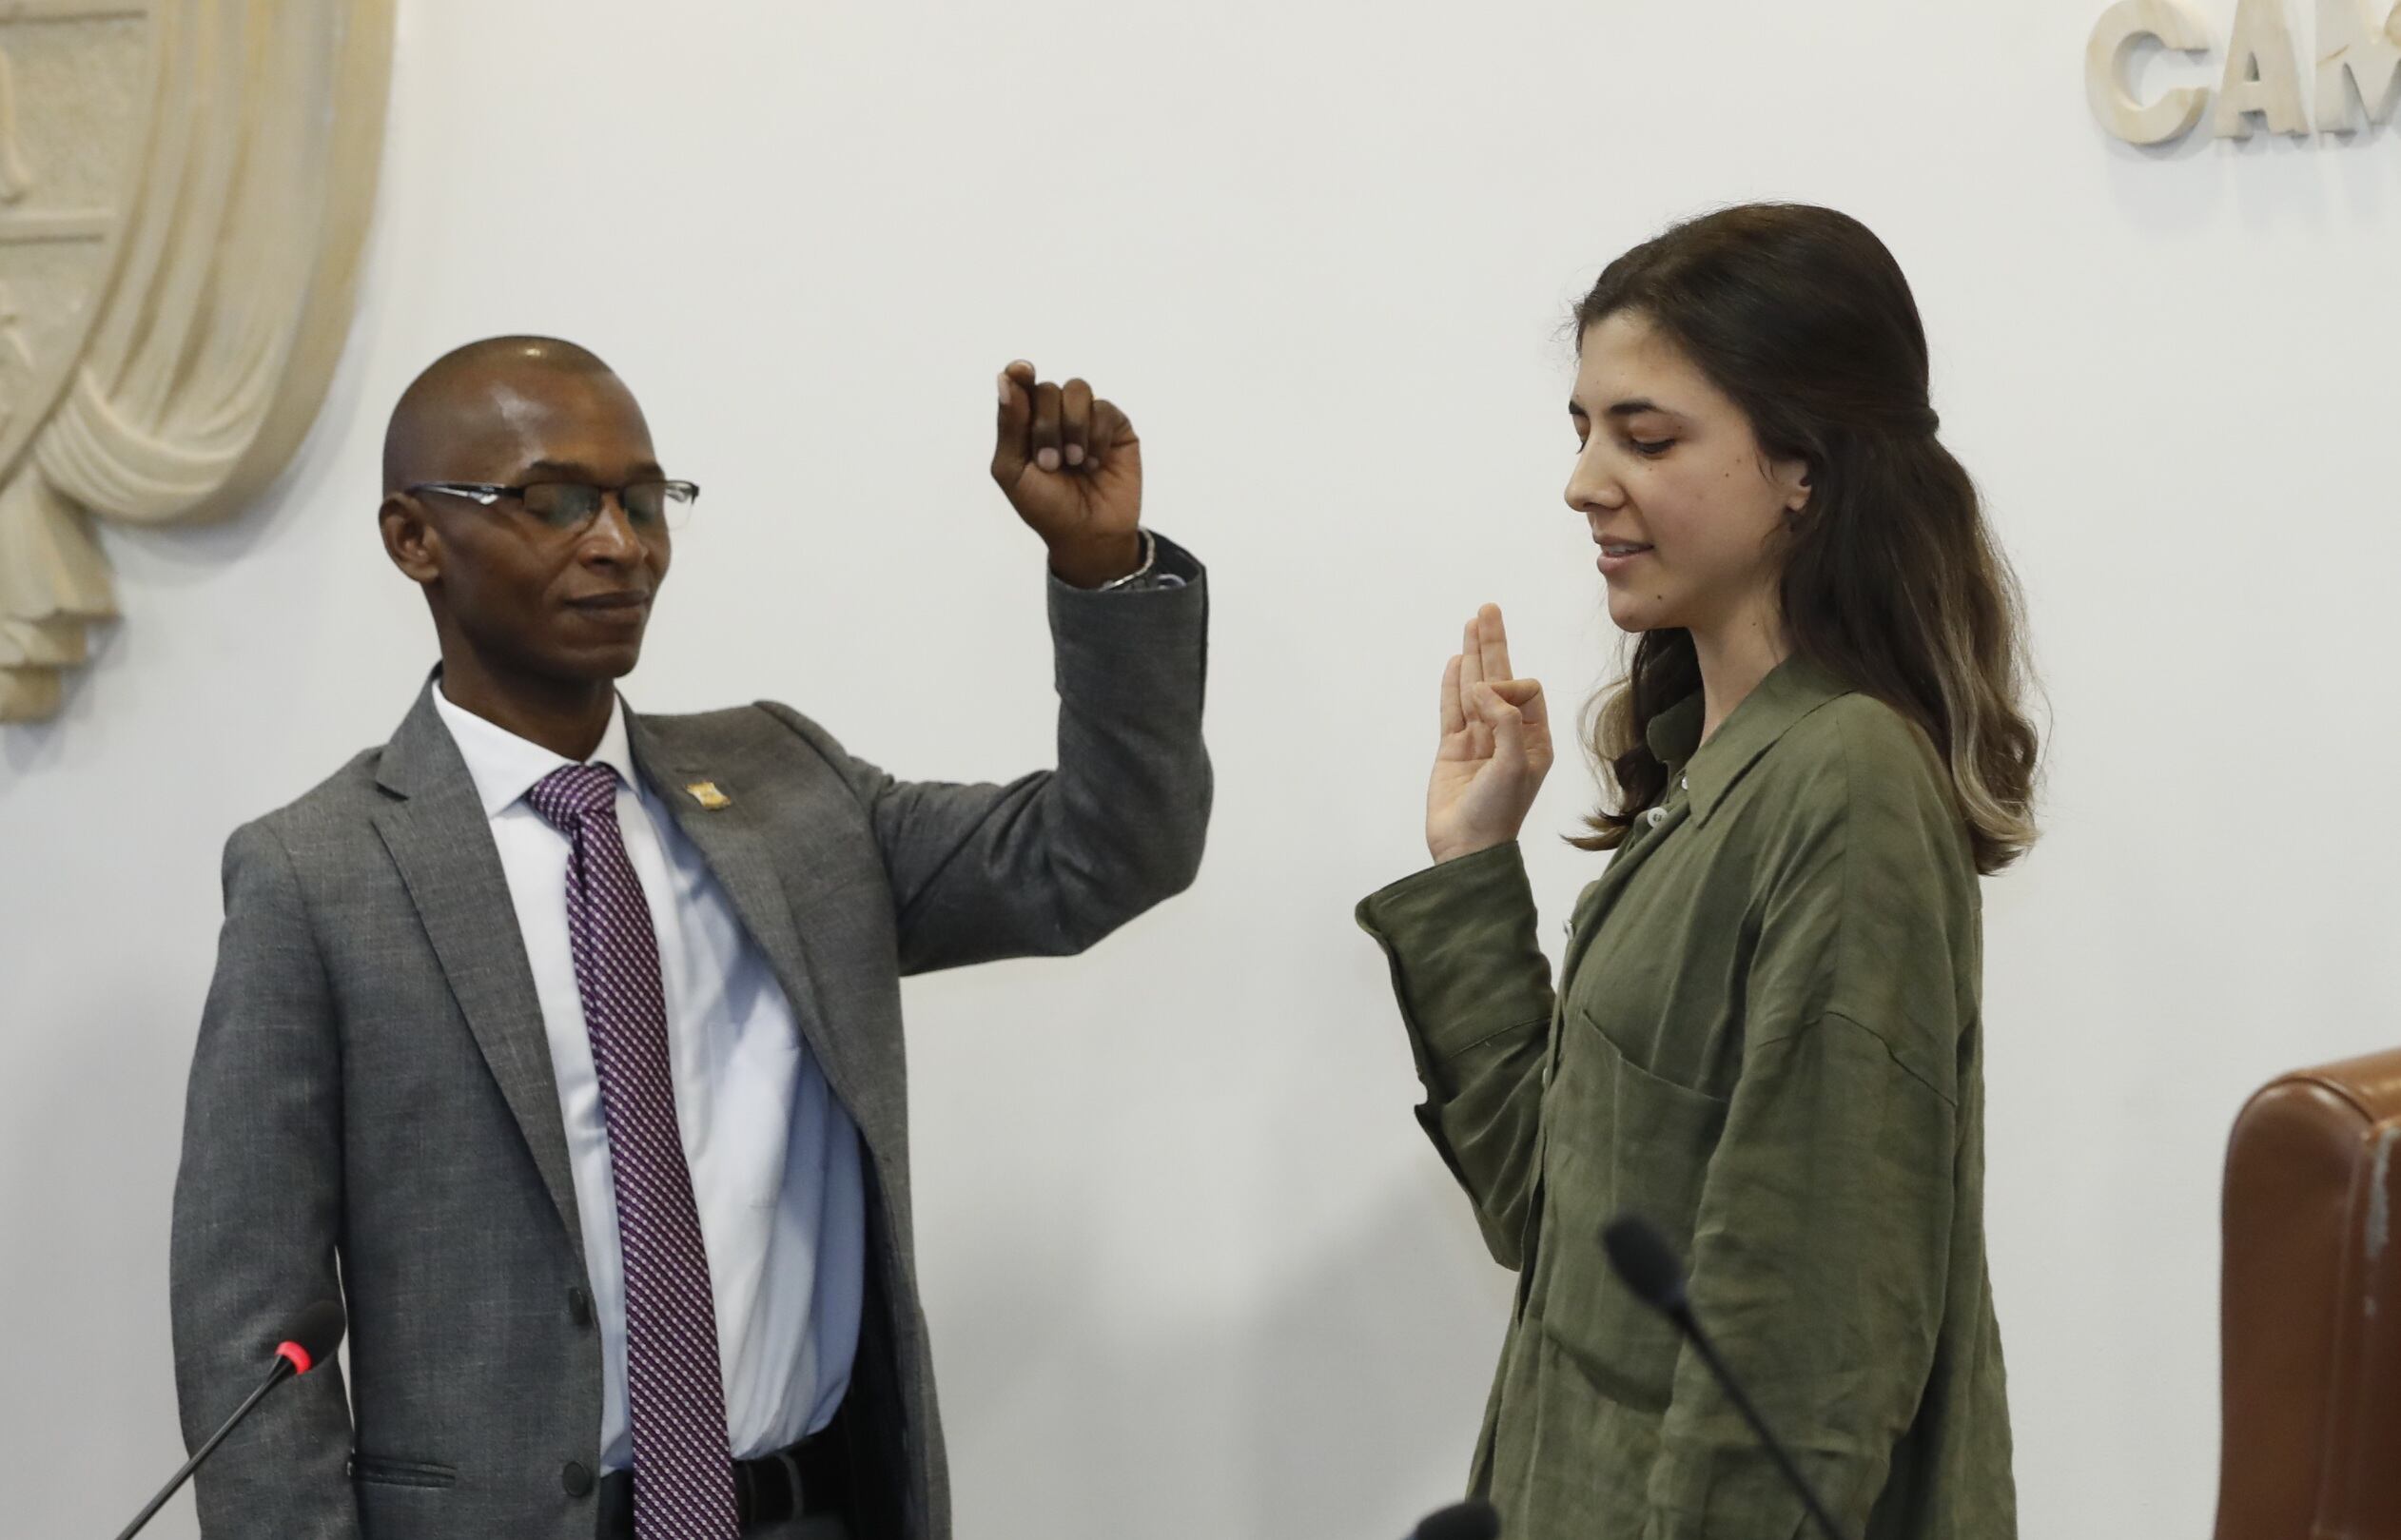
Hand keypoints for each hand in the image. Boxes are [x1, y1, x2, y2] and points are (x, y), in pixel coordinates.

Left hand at [992, 359, 1143, 587]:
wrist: (1087, 535)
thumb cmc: (1045, 507)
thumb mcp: (1013, 470)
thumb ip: (1009, 425)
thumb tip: (1005, 378)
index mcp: (1025, 423)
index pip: (1020, 384)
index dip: (1019, 374)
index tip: (1022, 371)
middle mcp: (1055, 415)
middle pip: (1047, 389)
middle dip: (1046, 426)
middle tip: (1051, 463)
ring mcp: (1087, 419)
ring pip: (1078, 390)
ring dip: (1072, 427)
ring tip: (1075, 462)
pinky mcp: (1116, 427)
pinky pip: (1105, 409)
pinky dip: (1097, 437)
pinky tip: (1095, 463)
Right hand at [1426, 603, 1554, 863]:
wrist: (1467, 848)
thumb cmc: (1498, 813)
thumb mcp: (1514, 765)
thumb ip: (1503, 721)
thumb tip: (1481, 686)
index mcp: (1534, 740)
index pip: (1525, 692)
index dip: (1508, 687)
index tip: (1489, 708)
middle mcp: (1508, 735)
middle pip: (1501, 678)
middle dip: (1495, 644)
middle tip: (1487, 609)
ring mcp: (1478, 741)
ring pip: (1474, 688)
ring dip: (1473, 655)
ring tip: (1471, 622)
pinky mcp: (1452, 750)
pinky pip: (1451, 709)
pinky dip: (1452, 684)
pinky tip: (1455, 661)